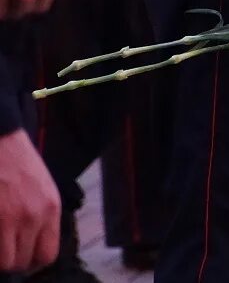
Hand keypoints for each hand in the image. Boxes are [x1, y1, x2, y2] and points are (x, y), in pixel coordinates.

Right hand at [0, 131, 59, 272]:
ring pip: (3, 261)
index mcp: (50, 209)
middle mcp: (32, 216)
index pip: (47, 255)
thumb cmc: (19, 164)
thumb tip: (33, 245)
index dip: (33, 262)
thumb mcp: (43, 189)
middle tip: (6, 250)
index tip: (23, 259)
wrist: (1, 141)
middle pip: (22, 262)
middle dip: (12, 261)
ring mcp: (7, 219)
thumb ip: (43, 217)